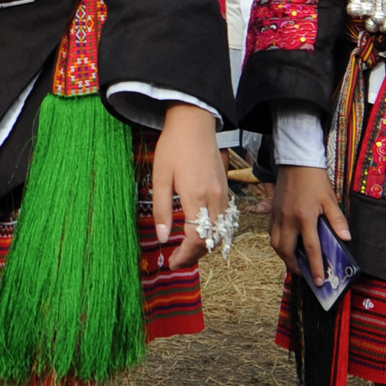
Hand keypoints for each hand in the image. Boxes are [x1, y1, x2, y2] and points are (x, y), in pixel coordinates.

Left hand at [151, 102, 230, 267]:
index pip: (197, 239)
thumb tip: (162, 238)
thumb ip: (161, 210)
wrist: (194, 122)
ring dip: (205, 245)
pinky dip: (214, 232)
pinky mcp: (226, 189)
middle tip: (177, 260)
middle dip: (195, 255)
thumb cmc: (173, 147)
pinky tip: (199, 232)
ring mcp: (223, 194)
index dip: (186, 256)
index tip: (172, 262)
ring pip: (221, 232)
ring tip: (186, 249)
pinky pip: (225, 220)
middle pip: (211, 240)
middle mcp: (214, 198)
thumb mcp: (160, 178)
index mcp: (196, 197)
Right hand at [269, 162, 350, 266]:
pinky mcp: (272, 212)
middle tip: (305, 274)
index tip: (319, 281)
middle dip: (294, 266)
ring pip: (276, 244)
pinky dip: (278, 244)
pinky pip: (272, 234)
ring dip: (284, 257)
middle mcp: (288, 220)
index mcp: (304, 218)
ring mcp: (277, 216)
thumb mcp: (330, 199)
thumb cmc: (315, 180)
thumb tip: (346, 238)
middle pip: (287, 251)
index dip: (315, 267)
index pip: (311, 249)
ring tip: (295, 263)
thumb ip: (337, 220)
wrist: (296, 162)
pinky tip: (286, 246)